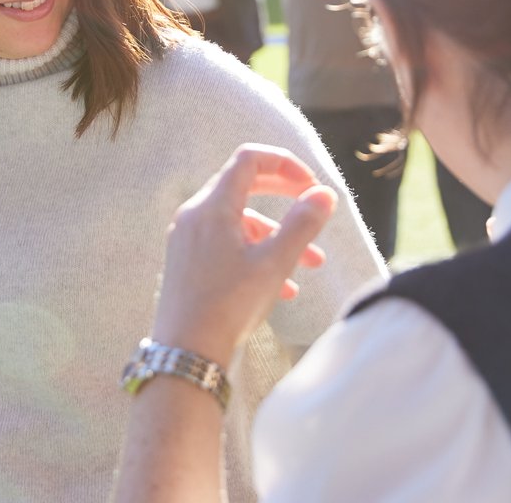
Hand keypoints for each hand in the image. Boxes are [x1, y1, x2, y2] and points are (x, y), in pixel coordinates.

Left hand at [151, 144, 334, 368]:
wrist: (186, 351)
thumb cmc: (228, 306)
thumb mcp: (275, 263)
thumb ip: (302, 224)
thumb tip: (324, 194)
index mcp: (213, 206)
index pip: (249, 159)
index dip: (285, 163)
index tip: (311, 184)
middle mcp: (195, 215)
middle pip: (243, 185)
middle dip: (283, 195)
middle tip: (313, 203)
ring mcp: (187, 238)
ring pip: (239, 222)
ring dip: (276, 236)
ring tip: (312, 264)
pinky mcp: (186, 260)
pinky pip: (224, 244)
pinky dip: (254, 253)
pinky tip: (283, 287)